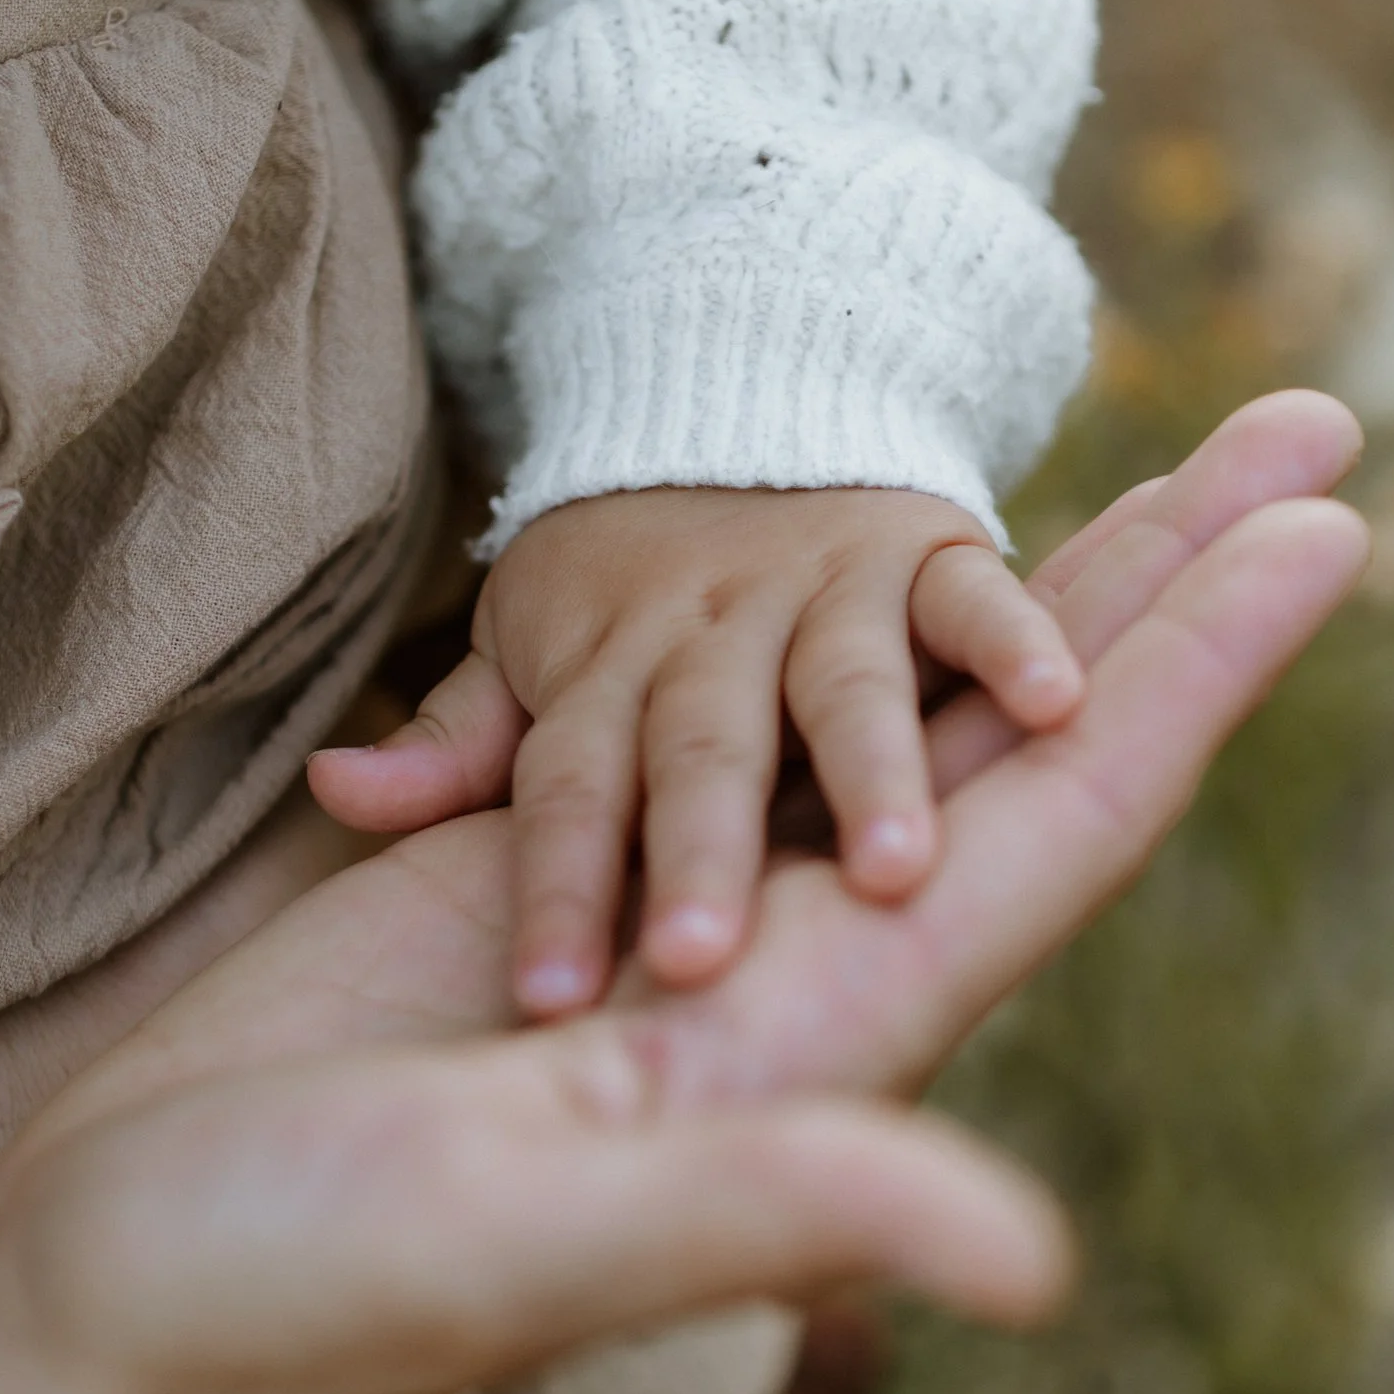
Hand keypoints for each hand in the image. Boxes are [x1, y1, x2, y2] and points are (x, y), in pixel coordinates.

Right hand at [0, 399, 1362, 1393]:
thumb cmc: (298, 1304)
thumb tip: (1038, 1265)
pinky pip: (727, 728)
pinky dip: (816, 634)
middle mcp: (788, 979)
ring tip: (1144, 473)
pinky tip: (859, 573)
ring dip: (1019, 589)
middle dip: (1162, 586)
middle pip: (1019, 743)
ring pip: (887, 714)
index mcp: (821, 1039)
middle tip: (1309, 422)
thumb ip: (776, 1217)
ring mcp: (676, 931)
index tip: (1334, 522)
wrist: (111, 1321)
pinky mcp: (551, 895)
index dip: (1194, 675)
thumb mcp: (541, 1248)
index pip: (1058, 820)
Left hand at [308, 484, 1084, 1017]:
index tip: (546, 1000)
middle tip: (693, 964)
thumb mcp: (522, 652)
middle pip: (698, 753)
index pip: (565, 789)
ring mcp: (828, 594)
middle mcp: (713, 638)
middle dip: (699, 854)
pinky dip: (1019, 646)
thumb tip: (336, 792)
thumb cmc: (623, 586)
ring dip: (870, 776)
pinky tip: (1056, 710)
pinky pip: (979, 603)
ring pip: (845, 690)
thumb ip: (454, 744)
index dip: (553, 889)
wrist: (733, 393)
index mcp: (603, 675)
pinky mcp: (933, 554)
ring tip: (889, 876)